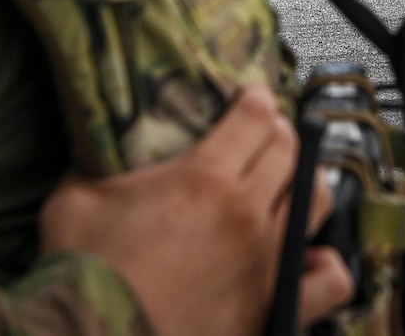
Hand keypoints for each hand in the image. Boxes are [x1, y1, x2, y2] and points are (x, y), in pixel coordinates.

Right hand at [39, 84, 353, 335]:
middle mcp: (244, 213)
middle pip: (288, 150)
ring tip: (287, 180)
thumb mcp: (76, 198)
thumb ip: (97, 164)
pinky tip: (308, 255)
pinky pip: (329, 278)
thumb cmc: (81, 272)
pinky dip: (326, 263)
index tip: (250, 98)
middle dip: (278, 133)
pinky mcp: (273, 306)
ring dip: (304, 180)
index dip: (255, 99)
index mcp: (202, 178)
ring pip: (315, 200)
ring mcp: (265, 261)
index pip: (254, 116)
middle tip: (262, 135)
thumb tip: (99, 148)